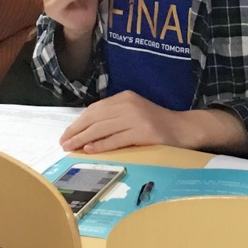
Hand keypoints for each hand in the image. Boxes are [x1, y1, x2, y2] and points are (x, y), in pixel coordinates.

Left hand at [60, 91, 189, 153]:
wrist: (183, 129)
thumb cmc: (157, 124)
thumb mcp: (134, 113)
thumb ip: (114, 118)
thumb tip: (86, 132)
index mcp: (125, 98)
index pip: (95, 109)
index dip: (78, 122)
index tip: (66, 134)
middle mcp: (129, 105)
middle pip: (95, 118)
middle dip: (76, 131)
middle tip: (63, 143)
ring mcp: (137, 118)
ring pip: (102, 128)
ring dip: (83, 139)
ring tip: (71, 148)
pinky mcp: (144, 132)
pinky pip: (116, 139)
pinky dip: (101, 145)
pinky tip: (89, 149)